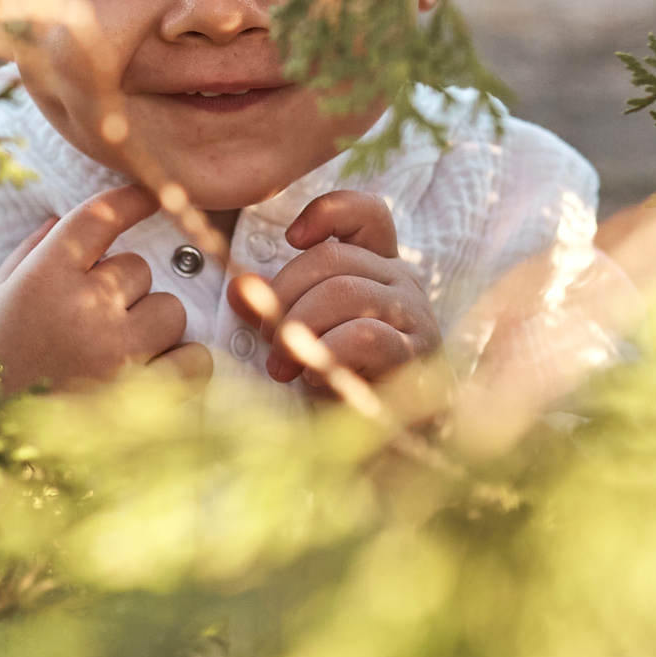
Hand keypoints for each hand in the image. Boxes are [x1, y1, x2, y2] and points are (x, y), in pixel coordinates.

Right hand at [0, 185, 209, 393]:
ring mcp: (117, 353)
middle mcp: (84, 308)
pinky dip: (182, 363)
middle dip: (122, 290)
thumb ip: (30, 255)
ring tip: (118, 349)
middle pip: (139, 269)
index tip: (149, 194)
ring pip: (171, 309)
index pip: (99, 217)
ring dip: (151, 324)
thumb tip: (62, 220)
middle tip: (91, 320)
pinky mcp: (143, 397)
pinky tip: (155, 370)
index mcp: (44, 278)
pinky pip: (194, 358)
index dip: (130, 199)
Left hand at [229, 190, 439, 391]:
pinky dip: (328, 353)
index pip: (368, 214)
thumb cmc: (342, 383)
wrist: (385, 445)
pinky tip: (316, 378)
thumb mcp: (301, 336)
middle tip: (265, 336)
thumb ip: (274, 307)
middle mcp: (402, 283)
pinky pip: (364, 335)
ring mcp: (414, 316)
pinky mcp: (416, 354)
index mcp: (379, 268)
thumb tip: (239, 288)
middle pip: (333, 257)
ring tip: (282, 365)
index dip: (328, 211)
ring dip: (298, 327)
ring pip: (344, 292)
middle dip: (284, 294)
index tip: (290, 238)